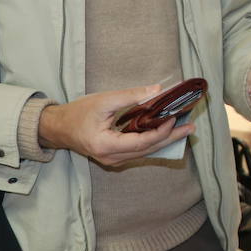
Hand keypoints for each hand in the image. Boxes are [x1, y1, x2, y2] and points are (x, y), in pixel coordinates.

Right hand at [38, 84, 192, 167]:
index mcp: (107, 146)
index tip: (174, 117)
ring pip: (145, 152)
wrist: (59, 128)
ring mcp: (113, 160)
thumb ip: (131, 96)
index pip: (142, 142)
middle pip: (148, 150)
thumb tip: (158, 90)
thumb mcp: (104, 100)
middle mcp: (112, 158)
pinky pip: (139, 151)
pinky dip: (153, 141)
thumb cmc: (78, 113)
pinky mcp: (115, 157)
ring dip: (164, 140)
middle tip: (191, 127)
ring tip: (184, 129)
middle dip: (171, 138)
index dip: (161, 131)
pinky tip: (165, 132)